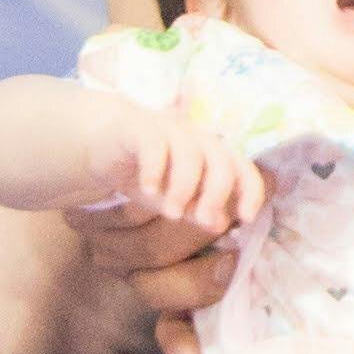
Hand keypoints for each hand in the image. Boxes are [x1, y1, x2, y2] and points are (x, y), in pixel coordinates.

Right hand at [76, 96, 262, 244]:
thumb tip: (221, 225)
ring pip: (190, 154)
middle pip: (222, 162)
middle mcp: (197, 140)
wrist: (102, 141)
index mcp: (212, 156)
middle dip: (216, 195)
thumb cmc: (147, 172)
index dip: (251, 192)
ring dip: (184, 188)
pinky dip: (154, 169)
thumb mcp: (172, 198)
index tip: (247, 219)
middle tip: (203, 222)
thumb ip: (197, 209)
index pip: (243, 170)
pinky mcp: (140, 128)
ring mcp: (170, 130)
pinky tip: (147, 190)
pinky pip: (154, 144)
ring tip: (171, 213)